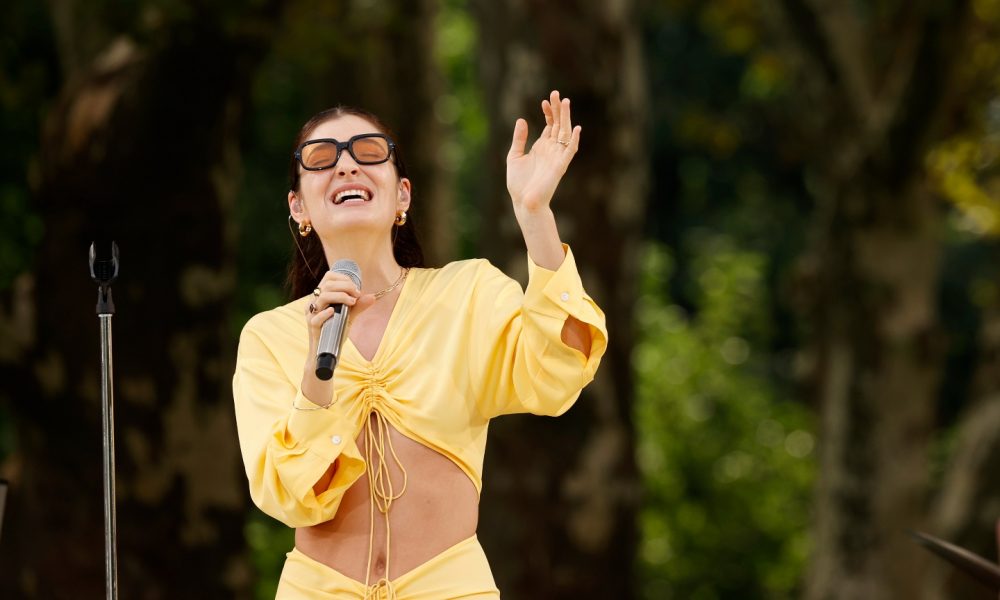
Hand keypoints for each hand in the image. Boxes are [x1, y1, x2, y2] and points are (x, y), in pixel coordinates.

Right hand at [300, 272, 373, 405]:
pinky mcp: (312, 327)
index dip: (343, 278)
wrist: (326, 353)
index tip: (356, 289)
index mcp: (321, 297)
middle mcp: (314, 303)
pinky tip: (334, 312)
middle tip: (357, 295)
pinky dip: (326, 313)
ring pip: (322, 297)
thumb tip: (372, 296)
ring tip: (352, 302)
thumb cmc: (335, 331)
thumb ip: (358, 307)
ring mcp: (311, 314)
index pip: (329, 277)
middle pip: (327, 285)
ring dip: (340, 296)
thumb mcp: (349, 317)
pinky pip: (316, 317)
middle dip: (346, 286)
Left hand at [506, 90, 581, 214]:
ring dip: (566, 118)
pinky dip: (573, 140)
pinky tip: (575, 128)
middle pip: (558, 125)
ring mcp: (557, 157)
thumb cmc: (519, 183)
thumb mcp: (514, 156)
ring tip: (565, 102)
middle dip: (558, 110)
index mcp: (541, 147)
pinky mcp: (560, 166)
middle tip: (556, 93)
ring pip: (564, 133)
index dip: (548, 112)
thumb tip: (522, 119)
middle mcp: (551, 149)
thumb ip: (519, 139)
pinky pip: (569, 151)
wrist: (524, 202)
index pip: (549, 125)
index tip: (544, 100)